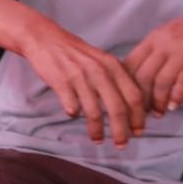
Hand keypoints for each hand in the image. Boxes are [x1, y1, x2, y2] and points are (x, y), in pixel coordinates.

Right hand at [20, 21, 145, 146]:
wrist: (44, 38)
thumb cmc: (75, 53)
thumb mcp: (101, 60)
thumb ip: (117, 79)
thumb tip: (132, 106)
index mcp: (113, 66)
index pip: (134, 96)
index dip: (138, 117)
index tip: (138, 132)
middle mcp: (100, 71)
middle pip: (118, 108)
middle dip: (121, 130)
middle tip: (121, 144)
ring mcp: (80, 76)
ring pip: (94, 111)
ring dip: (97, 130)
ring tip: (96, 139)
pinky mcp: (60, 81)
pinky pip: (71, 105)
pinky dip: (73, 114)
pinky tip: (72, 116)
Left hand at [126, 1, 182, 114]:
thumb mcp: (170, 34)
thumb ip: (154, 51)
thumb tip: (137, 72)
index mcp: (153, 38)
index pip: (129, 64)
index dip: (124, 85)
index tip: (125, 99)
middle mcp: (164, 44)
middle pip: (142, 76)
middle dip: (139, 99)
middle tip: (140, 113)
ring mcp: (182, 51)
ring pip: (161, 81)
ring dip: (157, 102)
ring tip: (158, 114)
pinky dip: (177, 97)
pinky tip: (174, 106)